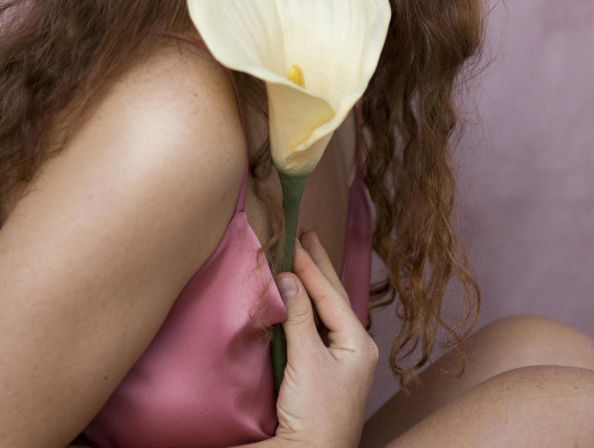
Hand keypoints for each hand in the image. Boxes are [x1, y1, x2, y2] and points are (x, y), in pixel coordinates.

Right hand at [274, 230, 378, 447]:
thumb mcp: (307, 361)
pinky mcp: (323, 374)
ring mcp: (340, 362)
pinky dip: (304, 309)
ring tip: (301, 257)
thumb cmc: (316, 415)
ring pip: (325, 312)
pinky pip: (315, 328)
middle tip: (306, 234)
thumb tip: (289, 278)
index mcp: (358, 344)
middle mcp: (353, 349)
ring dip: (311, 285)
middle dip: (319, 266)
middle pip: (334, 298)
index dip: (312, 265)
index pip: (332, 294)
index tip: (296, 237)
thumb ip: (298, 317)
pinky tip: (295, 298)